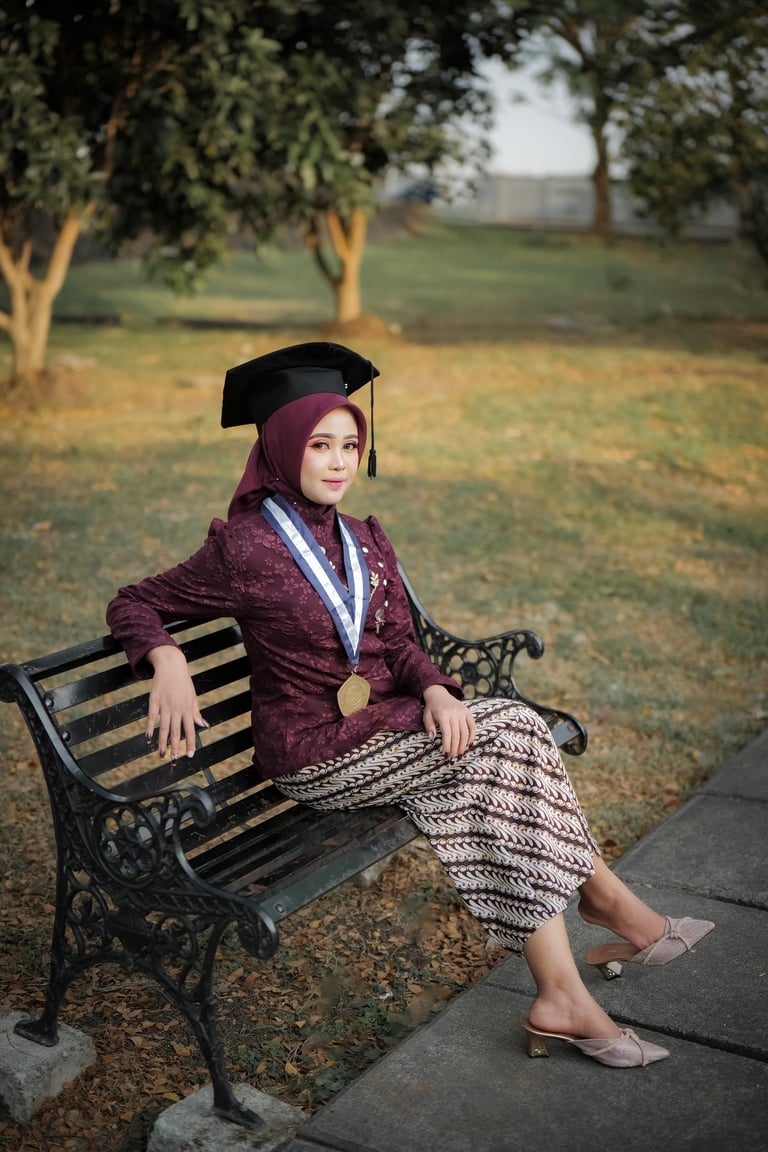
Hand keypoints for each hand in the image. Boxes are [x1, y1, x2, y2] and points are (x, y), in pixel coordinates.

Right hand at [146, 645, 207, 760]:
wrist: (171, 666)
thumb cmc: (183, 683)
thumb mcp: (193, 697)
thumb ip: (196, 713)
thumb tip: (204, 726)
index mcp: (187, 709)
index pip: (190, 730)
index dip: (190, 743)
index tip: (190, 755)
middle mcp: (177, 709)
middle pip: (176, 732)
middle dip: (175, 748)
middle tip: (174, 761)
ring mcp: (165, 706)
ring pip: (163, 728)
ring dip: (162, 743)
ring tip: (161, 755)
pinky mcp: (154, 702)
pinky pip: (151, 718)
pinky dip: (149, 729)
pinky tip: (148, 739)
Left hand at [422, 685, 474, 759]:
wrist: (439, 693)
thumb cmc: (431, 708)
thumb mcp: (426, 716)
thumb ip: (429, 727)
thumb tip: (432, 739)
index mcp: (443, 714)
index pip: (447, 733)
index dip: (447, 745)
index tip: (446, 755)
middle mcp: (454, 713)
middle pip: (457, 735)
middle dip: (455, 748)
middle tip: (452, 758)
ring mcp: (462, 712)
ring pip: (465, 732)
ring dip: (463, 745)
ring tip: (459, 754)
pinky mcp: (467, 712)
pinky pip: (472, 725)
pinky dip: (472, 736)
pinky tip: (469, 745)